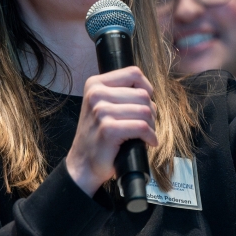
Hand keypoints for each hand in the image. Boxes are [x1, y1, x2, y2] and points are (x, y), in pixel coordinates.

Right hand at [65, 67, 157, 196]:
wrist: (83, 162)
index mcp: (94, 84)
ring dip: (152, 126)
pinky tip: (148, 142)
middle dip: (151, 111)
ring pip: (145, 111)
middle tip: (145, 124)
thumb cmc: (98, 134)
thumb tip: (149, 91)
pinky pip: (142, 127)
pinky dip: (151, 136)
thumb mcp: (102, 105)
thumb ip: (120, 92)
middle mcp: (96, 94)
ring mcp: (101, 111)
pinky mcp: (108, 129)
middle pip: (143, 94)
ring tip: (145, 134)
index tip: (144, 103)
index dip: (146, 87)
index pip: (133, 73)